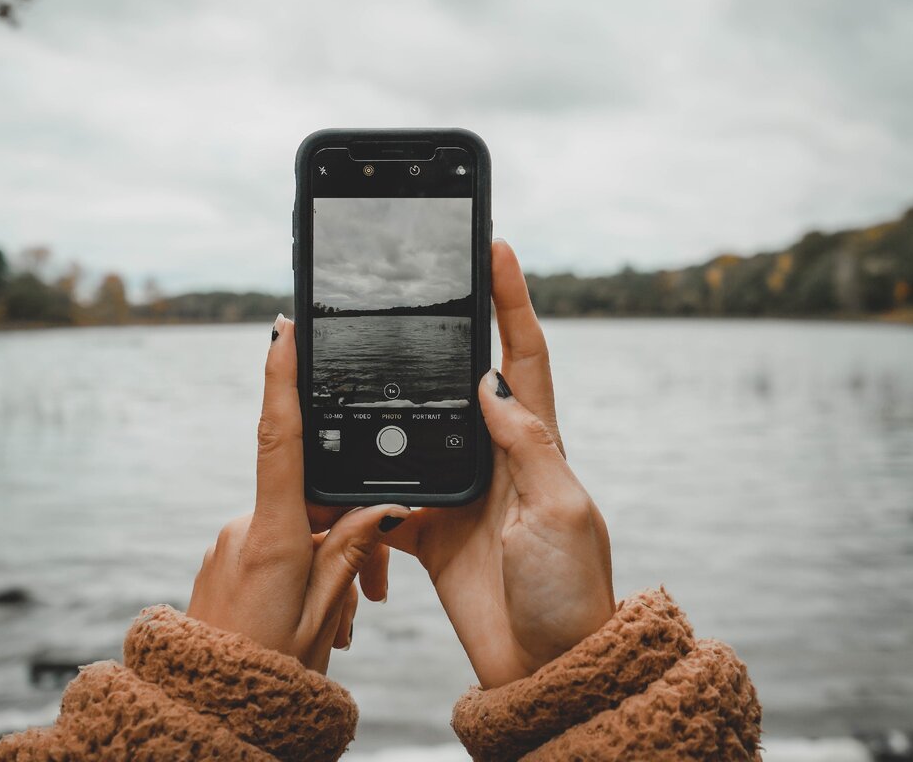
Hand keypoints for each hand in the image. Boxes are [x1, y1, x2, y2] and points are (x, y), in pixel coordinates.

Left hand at [187, 314, 409, 673]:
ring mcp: (228, 543)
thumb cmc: (270, 675)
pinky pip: (273, 546)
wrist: (207, 710)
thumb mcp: (324, 617)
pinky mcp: (222, 557)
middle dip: (343, 535)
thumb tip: (380, 508)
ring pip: (295, 530)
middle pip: (309, 503)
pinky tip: (311, 613)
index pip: (280, 441)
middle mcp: (243, 530)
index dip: (281, 380)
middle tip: (366, 594)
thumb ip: (350, 554)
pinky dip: (300, 569)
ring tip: (336, 622)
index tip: (283, 331)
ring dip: (323, 563)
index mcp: (272, 539)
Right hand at [385, 240, 614, 688]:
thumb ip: (526, 444)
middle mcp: (498, 459)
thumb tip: (489, 382)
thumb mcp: (559, 509)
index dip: (512, 300)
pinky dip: (365, 481)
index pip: (523, 355)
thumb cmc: (569, 589)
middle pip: (464, 378)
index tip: (495, 247)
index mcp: (538, 444)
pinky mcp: (432, 528)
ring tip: (365, 364)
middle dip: (444, 332)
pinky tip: (343, 466)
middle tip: (417, 287)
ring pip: (419, 430)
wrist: (544, 666)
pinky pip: (390, 490)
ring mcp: (463, 491)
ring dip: (394, 403)